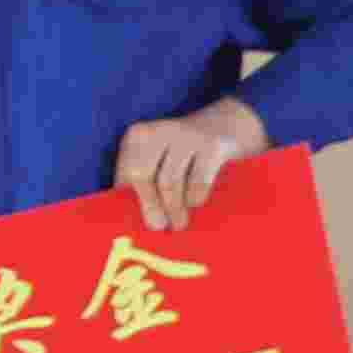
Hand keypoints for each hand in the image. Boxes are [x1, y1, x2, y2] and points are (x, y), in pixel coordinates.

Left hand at [114, 97, 270, 230]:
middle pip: (141, 174)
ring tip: (178, 224)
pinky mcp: (212, 146)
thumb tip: (135, 220)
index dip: (127, 199)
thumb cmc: (185, 153)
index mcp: (139, 135)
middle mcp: (158, 131)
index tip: (134, 222)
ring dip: (174, 209)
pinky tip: (196, 205)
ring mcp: (186, 136)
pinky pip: (197, 181)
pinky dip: (195, 198)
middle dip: (149, 205)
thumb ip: (145, 183)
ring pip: (169, 181)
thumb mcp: (159, 159)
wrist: (227, 124)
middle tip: (158, 227)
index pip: (124, 172)